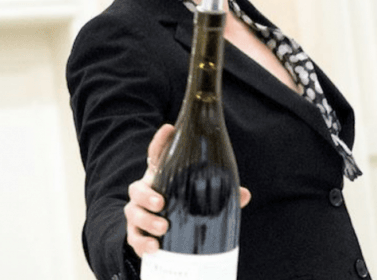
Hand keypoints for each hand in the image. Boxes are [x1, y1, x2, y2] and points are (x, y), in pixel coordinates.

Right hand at [125, 124, 251, 257]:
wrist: (160, 237)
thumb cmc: (180, 210)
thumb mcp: (196, 200)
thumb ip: (219, 197)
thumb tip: (244, 193)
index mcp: (160, 179)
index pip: (156, 157)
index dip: (161, 142)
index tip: (169, 129)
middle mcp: (144, 194)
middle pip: (137, 189)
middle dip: (146, 195)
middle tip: (160, 203)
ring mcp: (137, 215)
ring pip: (133, 213)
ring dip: (147, 220)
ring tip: (163, 227)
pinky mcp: (137, 235)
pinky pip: (134, 238)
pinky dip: (143, 243)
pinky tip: (155, 247)